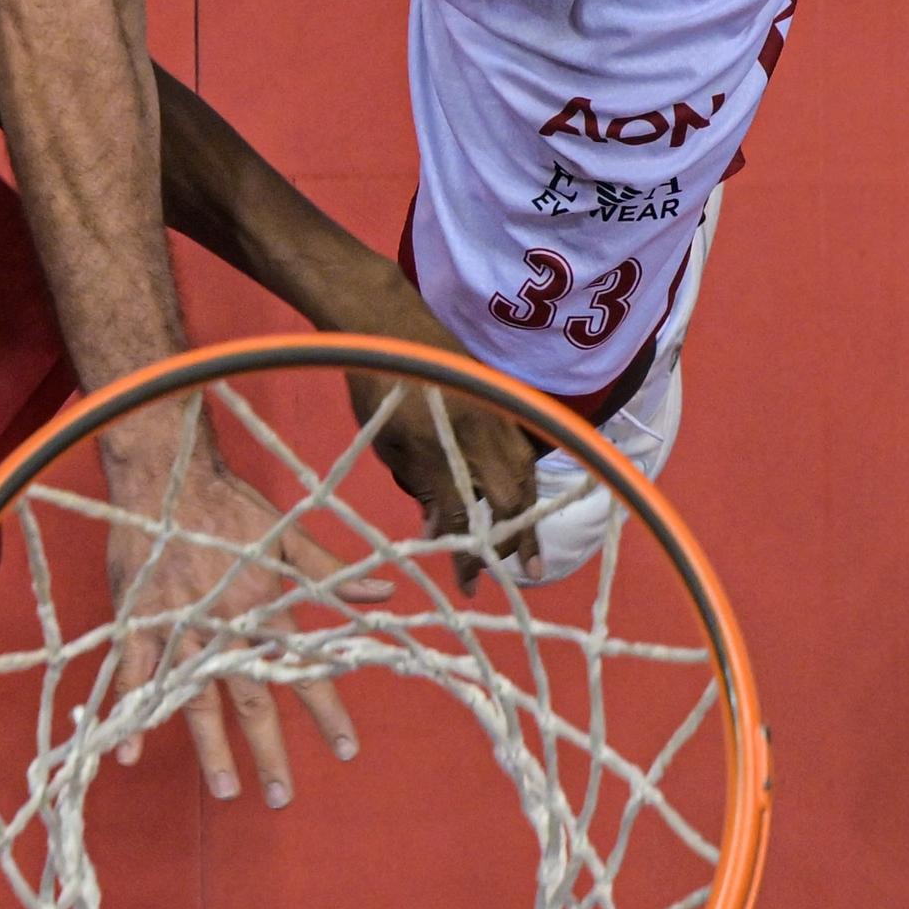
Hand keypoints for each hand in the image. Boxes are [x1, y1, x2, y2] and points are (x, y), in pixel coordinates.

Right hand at [103, 411, 367, 806]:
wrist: (165, 475)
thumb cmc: (229, 504)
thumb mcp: (286, 534)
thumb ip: (331, 572)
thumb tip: (385, 592)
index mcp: (263, 605)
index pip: (302, 668)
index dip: (325, 710)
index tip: (346, 750)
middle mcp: (223, 625)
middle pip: (249, 698)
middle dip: (268, 749)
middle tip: (282, 796)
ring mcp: (177, 627)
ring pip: (196, 698)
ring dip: (211, 748)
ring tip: (227, 789)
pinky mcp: (138, 622)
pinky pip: (133, 678)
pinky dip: (130, 715)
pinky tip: (129, 753)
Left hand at [356, 372, 542, 587]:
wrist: (392, 324)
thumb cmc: (377, 386)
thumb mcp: (385, 443)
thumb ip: (417, 484)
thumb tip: (437, 527)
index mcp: (440, 449)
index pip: (462, 517)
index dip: (466, 555)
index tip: (468, 584)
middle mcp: (478, 436)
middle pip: (508, 501)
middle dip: (513, 541)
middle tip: (518, 572)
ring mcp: (496, 417)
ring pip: (526, 477)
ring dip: (529, 516)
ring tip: (531, 551)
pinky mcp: (504, 404)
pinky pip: (526, 451)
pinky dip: (528, 482)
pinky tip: (527, 503)